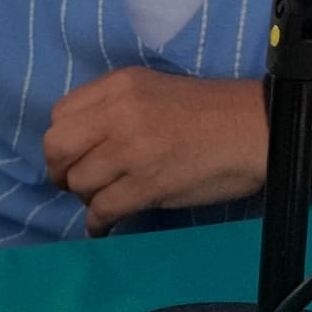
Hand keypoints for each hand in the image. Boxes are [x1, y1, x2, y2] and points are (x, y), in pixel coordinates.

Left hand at [44, 67, 266, 235]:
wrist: (254, 129)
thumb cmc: (211, 111)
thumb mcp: (153, 90)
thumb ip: (115, 108)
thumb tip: (83, 142)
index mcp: (119, 86)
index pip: (60, 114)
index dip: (64, 140)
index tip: (76, 155)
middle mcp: (117, 113)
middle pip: (57, 147)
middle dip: (61, 170)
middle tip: (77, 183)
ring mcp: (131, 150)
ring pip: (79, 182)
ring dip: (87, 197)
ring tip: (106, 200)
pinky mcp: (146, 185)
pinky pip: (103, 210)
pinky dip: (99, 223)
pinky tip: (106, 225)